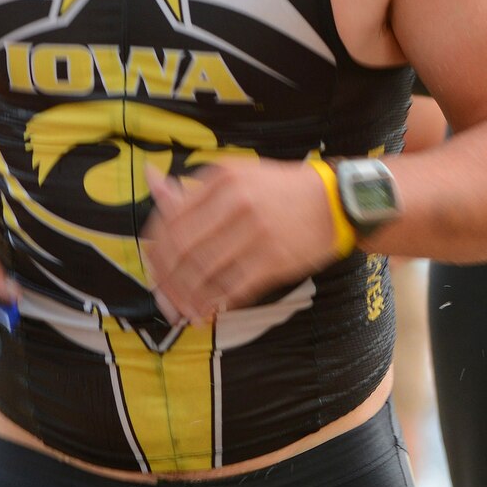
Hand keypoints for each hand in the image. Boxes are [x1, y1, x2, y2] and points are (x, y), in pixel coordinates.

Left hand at [143, 158, 344, 323]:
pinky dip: (214, 303)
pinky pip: (233, 288)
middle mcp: (235, 202)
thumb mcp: (237, 174)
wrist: (336, 201)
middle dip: (166, 277)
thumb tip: (149, 177)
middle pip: (182, 248)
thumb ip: (193, 185)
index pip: (171, 219)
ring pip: (203, 271)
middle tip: (162, 294)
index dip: (155, 250)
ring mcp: (255, 232)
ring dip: (186, 296)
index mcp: (221, 178)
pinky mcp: (273, 260)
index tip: (153, 267)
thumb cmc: (279, 190)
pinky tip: (206, 312)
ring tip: (180, 308)